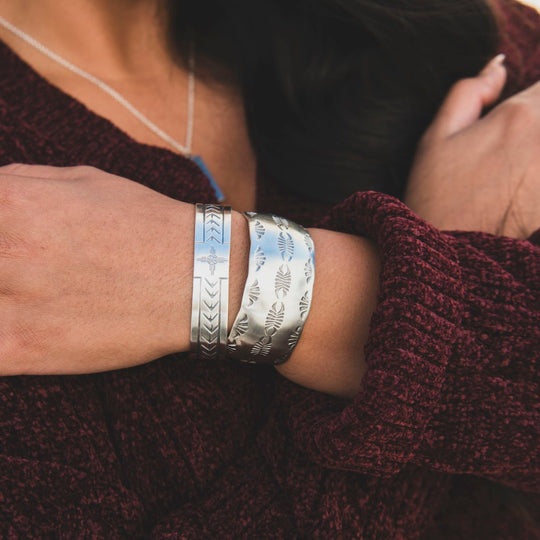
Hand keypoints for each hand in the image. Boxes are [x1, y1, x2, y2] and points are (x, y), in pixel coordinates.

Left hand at [0, 164, 195, 374]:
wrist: (197, 279)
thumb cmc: (146, 225)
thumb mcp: (86, 180)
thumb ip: (24, 181)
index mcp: (12, 200)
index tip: (0, 241)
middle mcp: (6, 250)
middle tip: (9, 269)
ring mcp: (14, 303)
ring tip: (11, 291)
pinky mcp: (26, 350)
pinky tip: (10, 328)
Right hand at [405, 56, 539, 238]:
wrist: (449, 252)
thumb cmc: (436, 196)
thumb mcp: (435, 138)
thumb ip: (469, 92)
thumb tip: (498, 65)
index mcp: (518, 117)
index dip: (534, 95)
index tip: (518, 113)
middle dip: (535, 121)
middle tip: (508, 151)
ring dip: (535, 149)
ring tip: (514, 166)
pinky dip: (538, 172)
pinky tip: (523, 180)